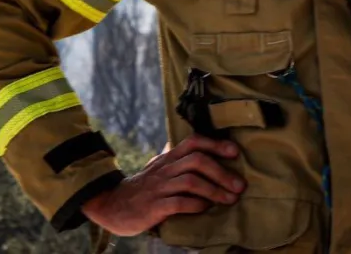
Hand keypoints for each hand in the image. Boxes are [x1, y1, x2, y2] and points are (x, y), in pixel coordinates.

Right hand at [81, 134, 243, 236]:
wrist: (112, 205)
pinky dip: (196, 205)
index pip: (193, 142)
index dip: (216, 144)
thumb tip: (202, 150)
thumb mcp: (159, 169)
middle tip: (239, 185)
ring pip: (191, 181)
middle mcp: (164, 169)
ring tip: (230, 199)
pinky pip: (179, 203)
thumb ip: (177, 159)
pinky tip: (206, 208)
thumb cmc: (142, 188)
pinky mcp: (153, 207)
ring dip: (214, 190)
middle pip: (197, 160)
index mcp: (167, 159)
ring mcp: (158, 188)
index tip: (235, 152)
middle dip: (222, 172)